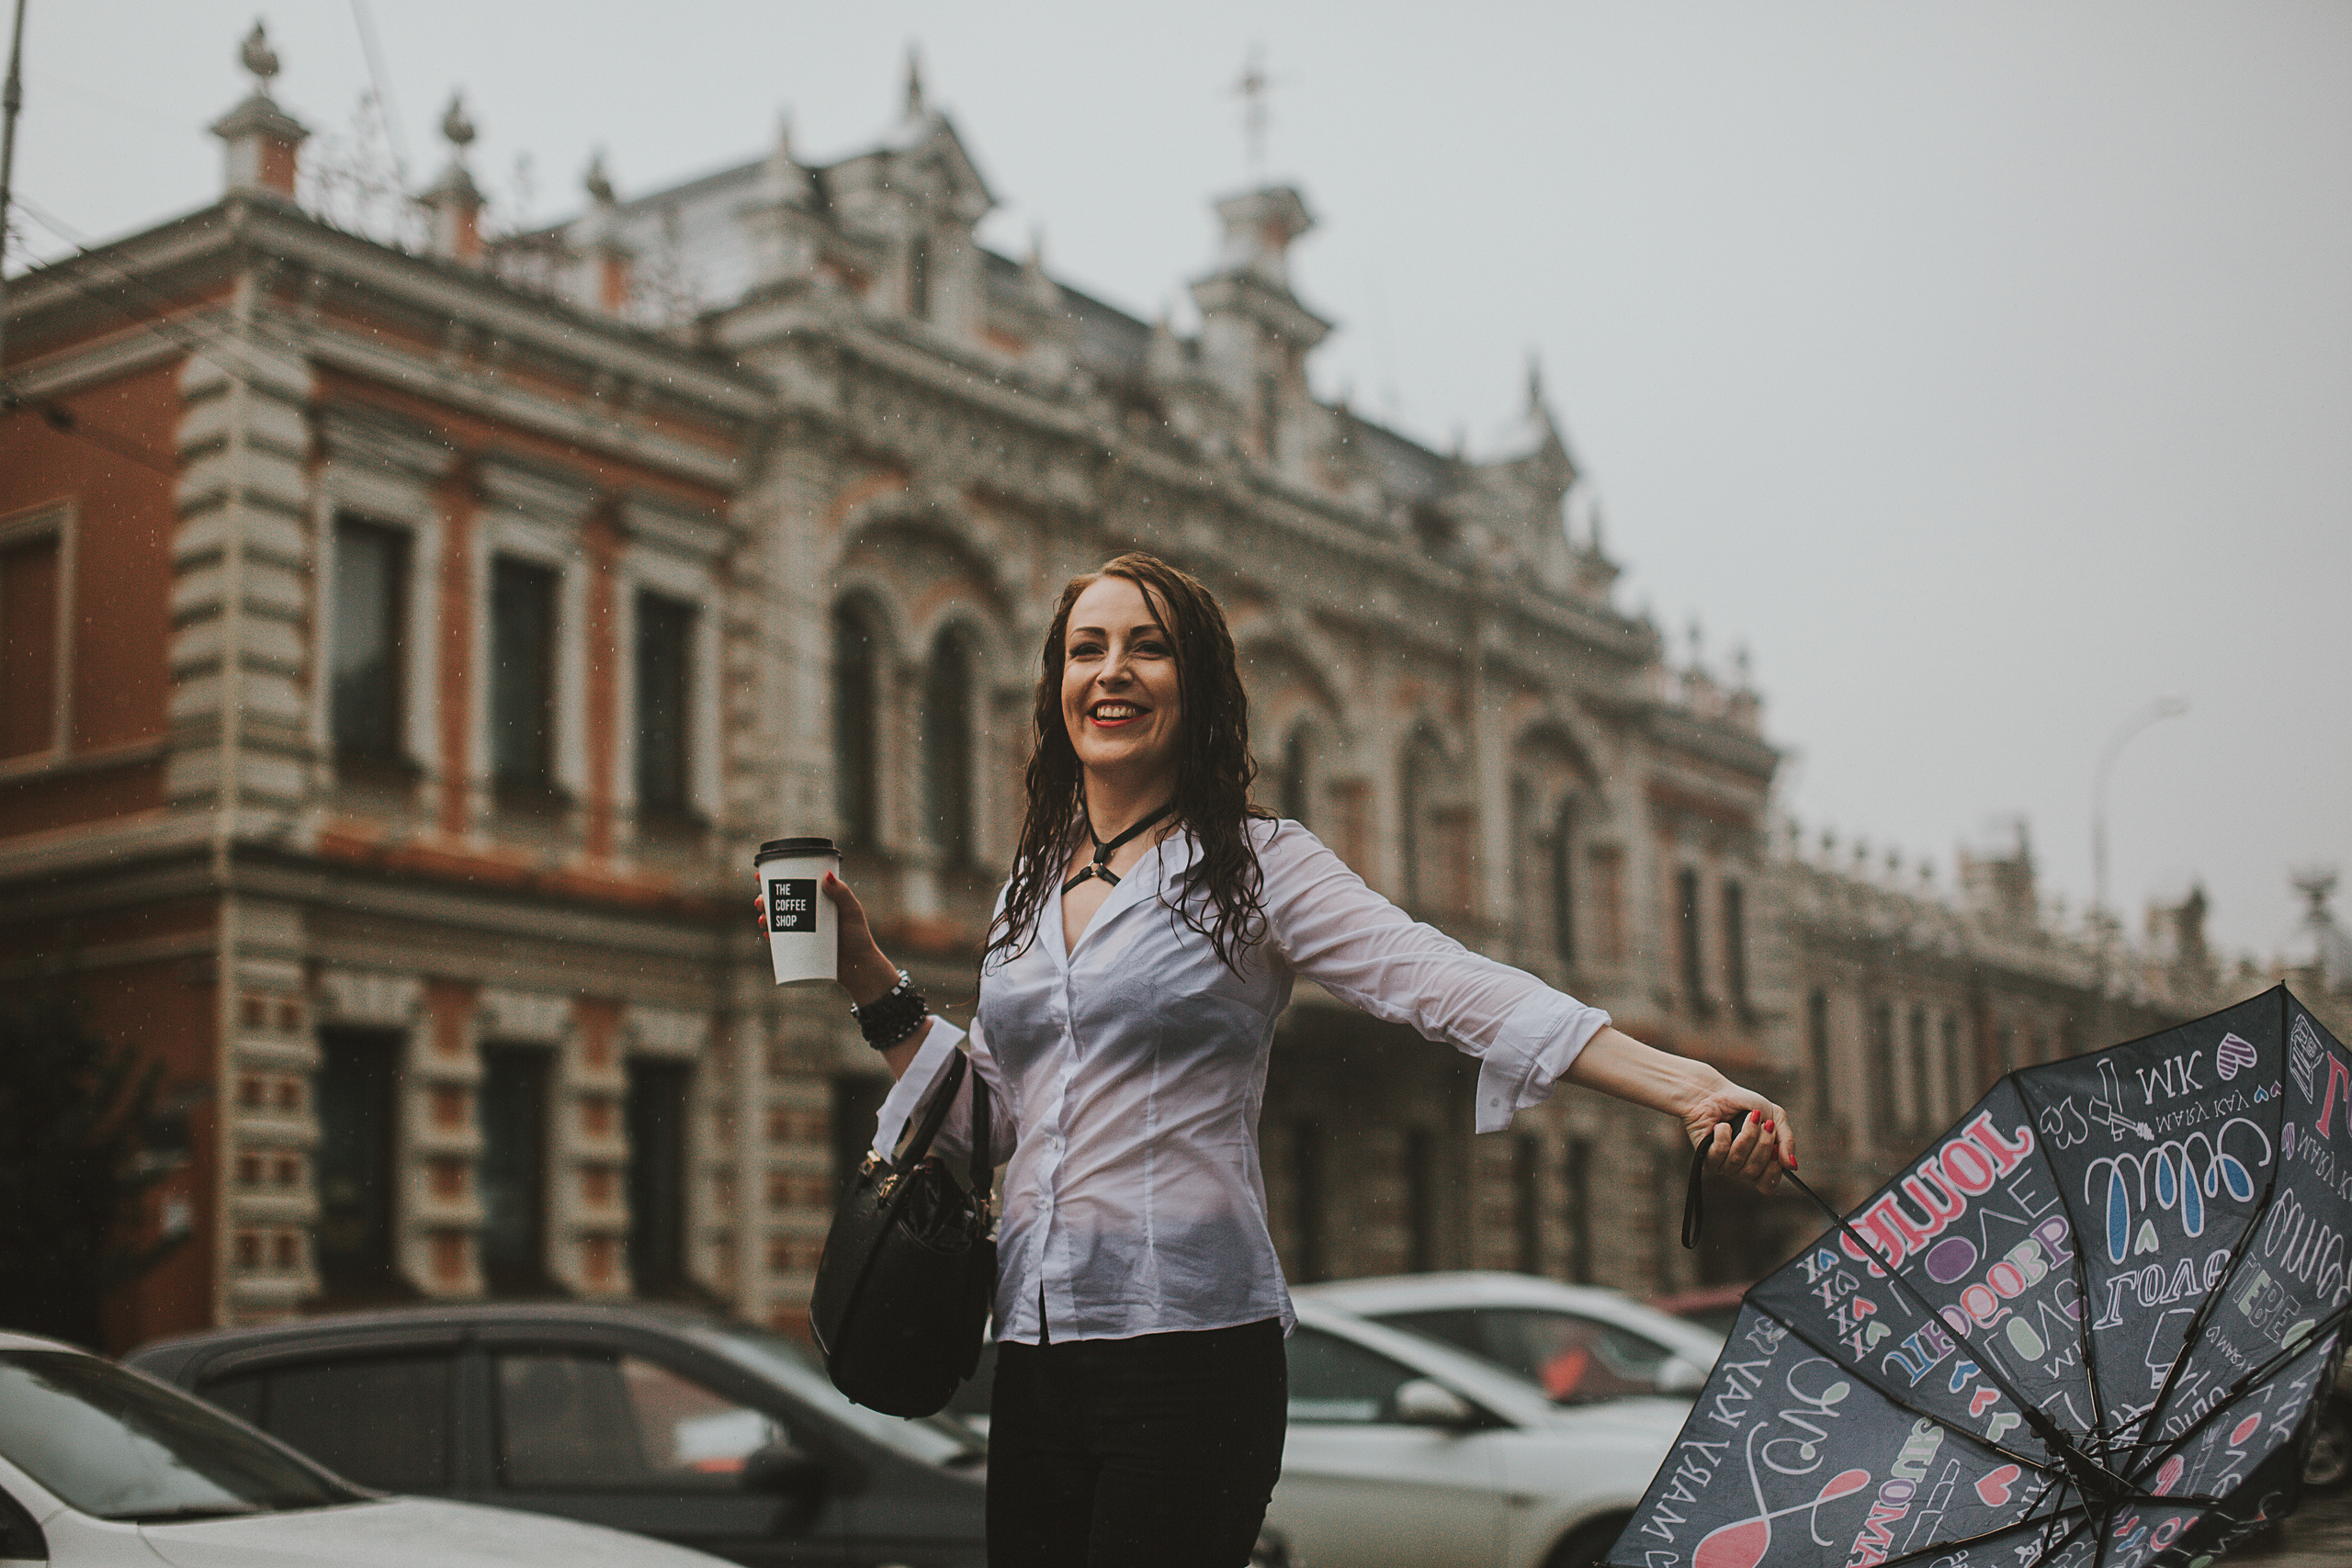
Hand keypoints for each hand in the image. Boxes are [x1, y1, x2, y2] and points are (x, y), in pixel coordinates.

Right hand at [753, 873, 899, 1005]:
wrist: (859, 968)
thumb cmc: (858, 937)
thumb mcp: (851, 912)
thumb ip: (842, 893)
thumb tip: (826, 875)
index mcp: (818, 899)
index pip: (794, 884)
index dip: (774, 878)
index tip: (760, 876)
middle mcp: (808, 913)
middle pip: (780, 902)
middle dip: (764, 900)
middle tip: (760, 902)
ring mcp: (803, 931)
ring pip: (777, 921)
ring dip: (764, 918)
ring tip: (763, 920)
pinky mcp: (801, 948)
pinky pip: (781, 941)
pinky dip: (771, 937)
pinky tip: (766, 935)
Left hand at [1681, 1081, 1795, 1195]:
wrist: (1716, 1092)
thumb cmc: (1746, 1106)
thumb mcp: (1776, 1117)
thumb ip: (1787, 1141)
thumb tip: (1792, 1166)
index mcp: (1759, 1164)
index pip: (1766, 1185)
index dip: (1773, 1170)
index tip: (1776, 1149)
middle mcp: (1740, 1168)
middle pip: (1754, 1171)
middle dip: (1763, 1144)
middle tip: (1764, 1124)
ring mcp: (1722, 1165)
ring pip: (1737, 1161)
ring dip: (1747, 1135)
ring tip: (1748, 1117)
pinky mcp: (1705, 1157)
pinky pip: (1720, 1152)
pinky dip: (1725, 1133)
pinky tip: (1723, 1124)